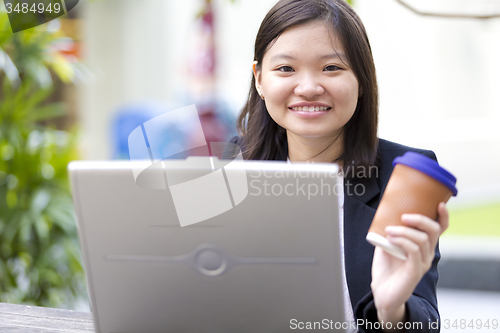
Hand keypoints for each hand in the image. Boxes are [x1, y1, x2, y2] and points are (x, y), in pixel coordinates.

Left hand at [370, 202, 448, 330]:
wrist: (381, 293)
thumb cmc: (385, 268)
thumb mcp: (386, 244)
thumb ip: (390, 231)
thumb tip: (385, 215)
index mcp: (423, 246)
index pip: (439, 230)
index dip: (443, 217)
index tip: (439, 204)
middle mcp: (427, 254)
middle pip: (434, 231)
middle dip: (420, 219)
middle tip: (403, 216)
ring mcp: (423, 262)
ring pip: (422, 239)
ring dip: (405, 231)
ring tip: (389, 230)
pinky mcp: (415, 270)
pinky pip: (414, 250)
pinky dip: (402, 240)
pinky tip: (391, 238)